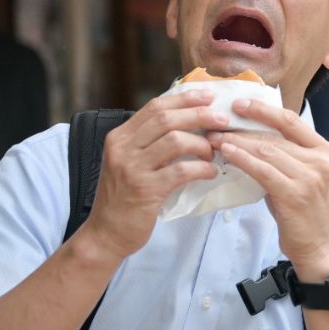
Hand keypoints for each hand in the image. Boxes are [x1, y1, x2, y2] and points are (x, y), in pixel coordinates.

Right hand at [80, 89, 227, 261]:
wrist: (106, 234)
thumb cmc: (123, 198)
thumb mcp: (128, 163)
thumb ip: (149, 143)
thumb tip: (187, 122)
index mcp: (119, 137)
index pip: (155, 107)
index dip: (184, 99)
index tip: (208, 96)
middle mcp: (122, 148)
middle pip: (166, 119)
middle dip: (199, 115)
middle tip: (222, 119)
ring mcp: (132, 168)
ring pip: (175, 140)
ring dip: (202, 144)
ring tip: (214, 153)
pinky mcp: (145, 189)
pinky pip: (181, 170)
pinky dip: (201, 168)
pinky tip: (210, 172)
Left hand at [211, 100, 328, 281]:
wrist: (319, 247)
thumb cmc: (304, 212)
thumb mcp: (301, 176)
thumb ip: (284, 156)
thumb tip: (249, 138)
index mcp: (323, 150)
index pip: (291, 120)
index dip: (263, 109)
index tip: (239, 103)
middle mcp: (319, 160)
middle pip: (274, 135)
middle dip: (242, 127)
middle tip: (215, 122)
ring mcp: (309, 177)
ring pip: (266, 150)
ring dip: (237, 142)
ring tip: (214, 138)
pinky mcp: (294, 194)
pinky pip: (262, 170)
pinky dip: (242, 159)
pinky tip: (227, 153)